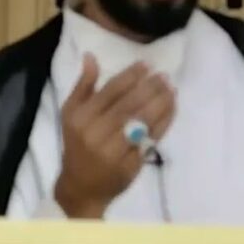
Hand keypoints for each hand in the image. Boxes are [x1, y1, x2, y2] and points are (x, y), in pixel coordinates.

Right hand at [54, 53, 175, 217]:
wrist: (82, 187)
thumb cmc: (77, 144)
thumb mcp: (71, 113)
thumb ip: (83, 86)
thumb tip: (91, 56)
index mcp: (81, 118)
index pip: (110, 92)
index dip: (130, 76)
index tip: (147, 65)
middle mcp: (96, 134)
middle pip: (129, 106)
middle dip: (149, 88)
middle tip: (164, 76)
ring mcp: (114, 151)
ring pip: (142, 122)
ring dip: (161, 103)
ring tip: (172, 89)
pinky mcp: (130, 164)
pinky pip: (151, 139)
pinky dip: (164, 122)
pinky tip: (172, 108)